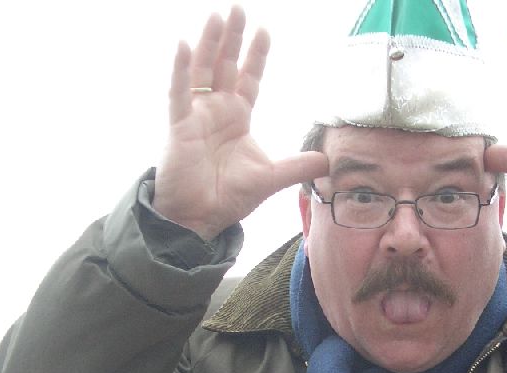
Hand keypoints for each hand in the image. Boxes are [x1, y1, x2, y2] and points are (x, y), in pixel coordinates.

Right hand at [153, 7, 328, 239]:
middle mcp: (216, 111)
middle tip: (238, 8)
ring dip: (209, 42)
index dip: (256, 55)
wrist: (199, 218)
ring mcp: (196, 115)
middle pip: (224, 65)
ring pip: (202, 70)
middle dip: (232, 37)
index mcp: (237, 119)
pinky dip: (181, 69)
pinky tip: (185, 45)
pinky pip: (178, 92)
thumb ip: (297, 167)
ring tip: (217, 16)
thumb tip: (328, 160)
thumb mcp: (270, 179)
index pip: (248, 79)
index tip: (265, 31)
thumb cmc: (227, 198)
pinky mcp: (179, 126)